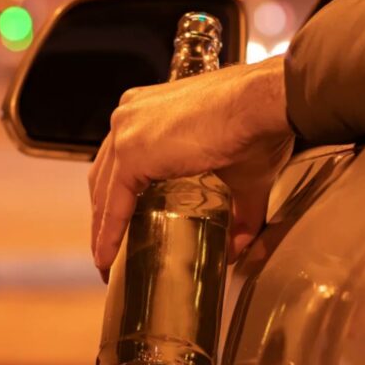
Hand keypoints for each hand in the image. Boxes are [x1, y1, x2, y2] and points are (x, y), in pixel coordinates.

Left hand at [89, 55, 293, 279]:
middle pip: (104, 175)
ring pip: (103, 190)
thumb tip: (238, 247)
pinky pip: (113, 203)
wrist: (262, 104)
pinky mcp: (131, 152)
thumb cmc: (256, 125)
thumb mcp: (240, 174)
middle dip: (104, 213)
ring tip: (107, 260)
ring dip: (102, 227)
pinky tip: (107, 257)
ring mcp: (126, 130)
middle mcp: (130, 115)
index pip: (120, 159)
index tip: (116, 227)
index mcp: (149, 110)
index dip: (115, 196)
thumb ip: (237, 212)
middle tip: (110, 247)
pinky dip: (109, 233)